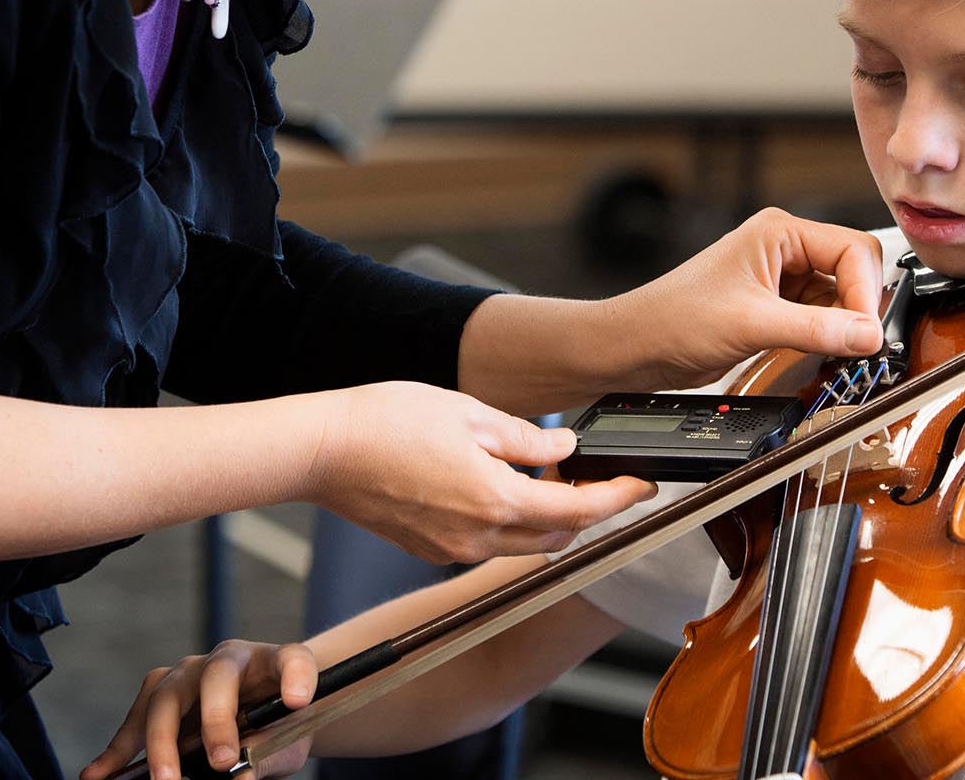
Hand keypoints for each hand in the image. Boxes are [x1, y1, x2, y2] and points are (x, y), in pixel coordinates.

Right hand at [81, 639, 315, 779]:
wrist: (260, 712)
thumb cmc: (277, 724)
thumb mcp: (284, 744)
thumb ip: (267, 757)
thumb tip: (240, 777)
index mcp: (273, 662)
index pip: (292, 659)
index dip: (297, 677)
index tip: (299, 700)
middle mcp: (228, 658)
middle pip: (216, 677)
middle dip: (216, 720)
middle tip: (221, 761)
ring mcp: (189, 672)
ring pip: (166, 694)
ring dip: (161, 740)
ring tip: (164, 778)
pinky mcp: (160, 693)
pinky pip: (136, 717)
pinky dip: (118, 748)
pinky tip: (98, 773)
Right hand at [309, 382, 656, 563]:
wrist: (322, 451)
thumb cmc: (386, 422)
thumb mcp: (470, 414)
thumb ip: (527, 437)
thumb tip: (567, 446)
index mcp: (495, 500)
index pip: (580, 509)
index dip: (618, 497)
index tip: (642, 484)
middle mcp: (478, 537)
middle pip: (557, 535)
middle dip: (587, 510)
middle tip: (598, 474)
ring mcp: (452, 549)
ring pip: (524, 543)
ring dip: (548, 516)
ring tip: (549, 474)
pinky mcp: (430, 549)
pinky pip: (488, 543)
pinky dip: (510, 522)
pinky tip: (502, 487)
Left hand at [606, 208, 886, 387]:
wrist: (638, 347)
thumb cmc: (675, 319)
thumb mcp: (751, 324)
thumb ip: (815, 329)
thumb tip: (868, 335)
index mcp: (780, 232)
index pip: (853, 250)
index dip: (865, 293)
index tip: (867, 334)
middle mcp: (786, 248)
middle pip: (855, 269)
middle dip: (861, 306)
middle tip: (861, 345)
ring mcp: (783, 278)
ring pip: (842, 295)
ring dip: (847, 324)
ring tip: (843, 353)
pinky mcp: (778, 307)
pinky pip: (823, 316)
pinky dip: (831, 336)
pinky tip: (827, 354)